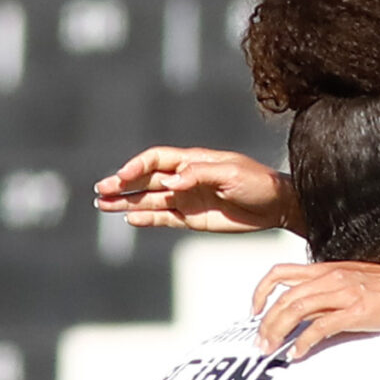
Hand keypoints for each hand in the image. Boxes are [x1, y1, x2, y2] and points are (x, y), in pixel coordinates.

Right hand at [95, 147, 296, 233]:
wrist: (277, 206)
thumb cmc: (257, 182)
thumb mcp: (231, 173)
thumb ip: (199, 175)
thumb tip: (170, 182)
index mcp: (192, 161)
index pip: (156, 160)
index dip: (137, 166)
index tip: (122, 176)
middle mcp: (184, 179)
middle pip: (146, 180)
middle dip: (123, 184)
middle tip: (101, 190)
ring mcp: (186, 199)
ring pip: (149, 199)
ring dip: (126, 201)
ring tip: (103, 204)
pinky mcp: (192, 218)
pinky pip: (164, 218)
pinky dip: (146, 218)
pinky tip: (130, 219)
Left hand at [254, 258, 379, 355]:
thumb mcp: (353, 280)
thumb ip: (329, 292)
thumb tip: (310, 312)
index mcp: (326, 270)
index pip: (280, 274)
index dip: (260, 292)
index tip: (254, 311)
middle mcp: (330, 278)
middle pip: (284, 297)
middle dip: (265, 322)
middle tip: (260, 342)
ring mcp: (343, 293)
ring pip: (296, 310)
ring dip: (277, 332)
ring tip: (271, 349)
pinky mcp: (356, 311)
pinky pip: (320, 327)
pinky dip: (303, 342)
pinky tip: (298, 353)